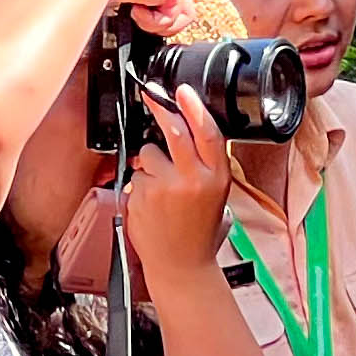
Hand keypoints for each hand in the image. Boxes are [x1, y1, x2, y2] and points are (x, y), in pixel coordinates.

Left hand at [118, 85, 237, 292]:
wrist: (180, 265)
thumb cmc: (199, 232)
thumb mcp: (218, 195)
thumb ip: (206, 166)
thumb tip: (187, 133)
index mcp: (216, 178)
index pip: (207, 133)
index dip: (194, 107)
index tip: (182, 90)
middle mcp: (192, 180)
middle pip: (175, 132)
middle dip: (161, 109)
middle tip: (151, 95)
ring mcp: (164, 188)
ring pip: (149, 153)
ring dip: (151, 162)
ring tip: (162, 186)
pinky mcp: (141, 196)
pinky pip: (137, 175)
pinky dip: (141, 182)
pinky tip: (152, 201)